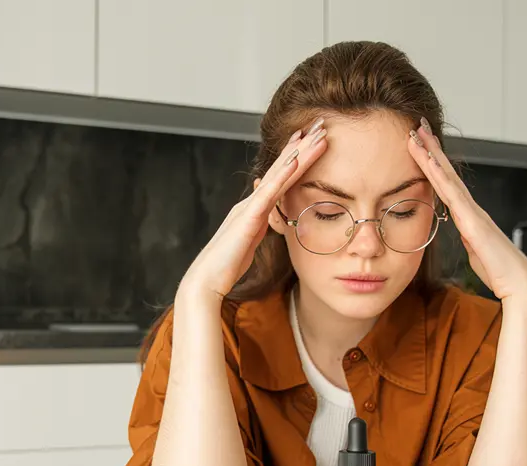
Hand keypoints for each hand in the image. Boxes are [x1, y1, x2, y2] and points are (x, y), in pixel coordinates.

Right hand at [179, 120, 328, 301]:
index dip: (295, 158)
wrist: (206, 280)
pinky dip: (282, 176)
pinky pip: (268, 194)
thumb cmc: (226, 266)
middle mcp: (250, 203)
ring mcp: (248, 208)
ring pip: (278, 176)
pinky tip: (295, 161)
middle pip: (280, 170)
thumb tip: (269, 225)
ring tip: (316, 135)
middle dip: (301, 147)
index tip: (310, 140)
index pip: (278, 179)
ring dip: (298, 154)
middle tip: (319, 125)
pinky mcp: (247, 219)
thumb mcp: (249, 243)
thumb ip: (258, 230)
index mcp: (253, 209)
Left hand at [407, 119, 526, 306]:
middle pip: (446, 173)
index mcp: (470, 216)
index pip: (447, 184)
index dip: (433, 164)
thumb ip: (469, 240)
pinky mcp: (472, 221)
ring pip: (447, 177)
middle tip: (418, 125)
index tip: (421, 145)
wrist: (520, 285)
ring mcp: (472, 212)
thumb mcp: (477, 253)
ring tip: (418, 133)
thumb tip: (464, 235)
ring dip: (432, 154)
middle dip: (432, 148)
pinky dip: (438, 175)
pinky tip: (428, 160)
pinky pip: (451, 193)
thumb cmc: (500, 272)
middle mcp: (471, 209)